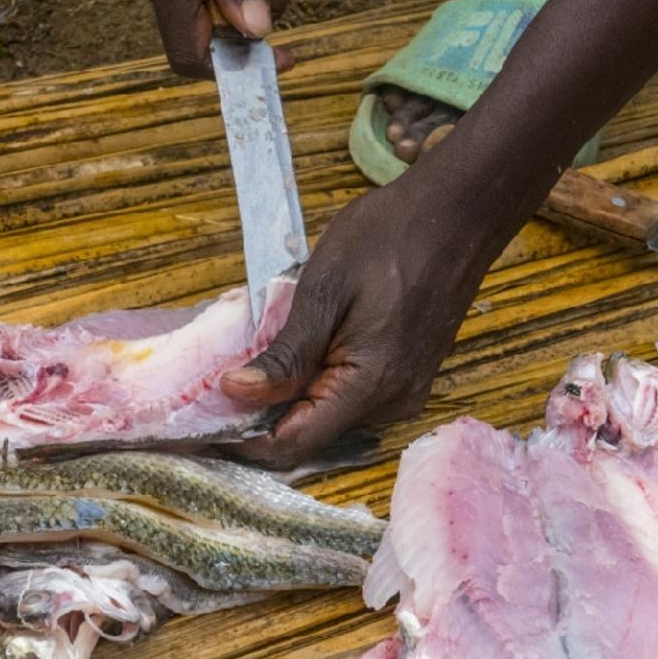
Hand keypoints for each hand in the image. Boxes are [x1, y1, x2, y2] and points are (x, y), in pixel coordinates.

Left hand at [219, 169, 501, 466]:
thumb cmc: (389, 237)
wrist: (457, 214)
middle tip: (212, 384)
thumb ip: (286, 353)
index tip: (200, 423)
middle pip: (309, 436)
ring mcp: (404, 394)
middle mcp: (391, 404)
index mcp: (369, 385)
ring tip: (248, 361)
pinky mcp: (407, 379)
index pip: (293, 445)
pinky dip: (313, 386)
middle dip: (258, 418)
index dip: (241, 442)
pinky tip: (292, 354)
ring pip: (327, 418)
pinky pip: (349, 399)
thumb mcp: (325, 288)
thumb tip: (236, 393)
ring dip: (286, 399)